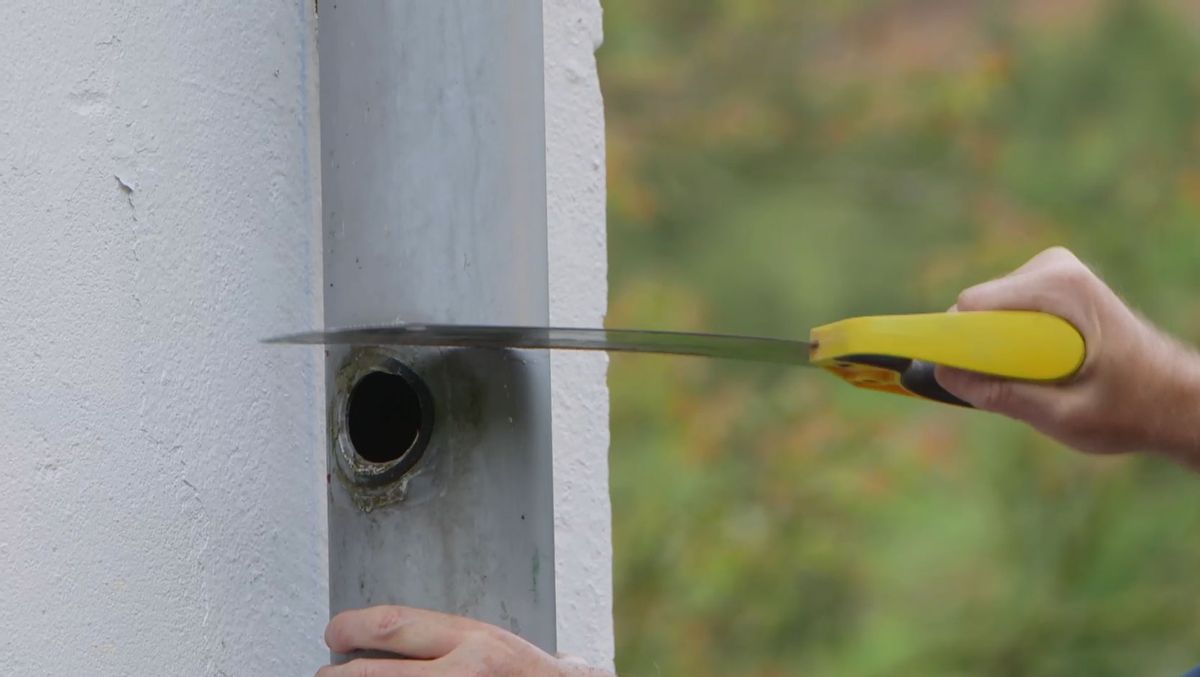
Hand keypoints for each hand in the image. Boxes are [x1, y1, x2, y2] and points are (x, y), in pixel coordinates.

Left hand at [316, 605, 614, 676]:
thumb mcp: (496, 645)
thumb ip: (453, 641)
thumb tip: (396, 637)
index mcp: (474, 641)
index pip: (394, 626)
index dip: (352, 627)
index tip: (335, 631)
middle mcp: (462, 675)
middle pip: (373, 675)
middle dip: (338, 676)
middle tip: (326, 674)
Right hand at [935, 247, 1199, 460]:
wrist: (1174, 399)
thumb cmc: (1129, 409)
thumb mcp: (1063, 416)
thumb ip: (1003, 395)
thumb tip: (944, 375)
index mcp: (1060, 288)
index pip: (973, 306)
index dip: (957, 343)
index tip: (953, 376)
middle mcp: (1054, 268)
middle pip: (976, 308)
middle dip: (984, 351)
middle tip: (1027, 388)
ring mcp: (1052, 271)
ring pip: (985, 312)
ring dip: (1001, 351)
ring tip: (1046, 379)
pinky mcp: (1050, 283)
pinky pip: (1001, 313)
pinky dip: (1011, 345)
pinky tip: (1047, 367)